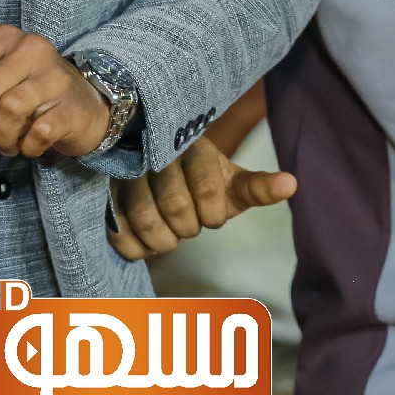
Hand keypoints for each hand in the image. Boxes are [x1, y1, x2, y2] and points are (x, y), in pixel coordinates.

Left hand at [0, 26, 110, 157]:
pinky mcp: (70, 108)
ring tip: (9, 140)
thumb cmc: (22, 86)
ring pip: (9, 113)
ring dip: (2, 138)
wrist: (84, 106)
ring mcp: (56, 78)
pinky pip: (36, 134)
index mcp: (7, 36)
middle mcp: (34, 48)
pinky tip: (31, 143)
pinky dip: (26, 147)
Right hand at [110, 138, 297, 260]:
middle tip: (188, 225)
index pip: (210, 190)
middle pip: (177, 208)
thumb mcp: (228, 181)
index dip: (214, 214)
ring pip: (145, 219)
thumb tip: (292, 184)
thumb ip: (256, 186)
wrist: (152, 166)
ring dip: (163, 241)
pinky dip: (136, 249)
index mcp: (193, 146)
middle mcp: (156, 153)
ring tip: (168, 236)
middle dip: (188, 228)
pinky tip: (145, 243)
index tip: (212, 213)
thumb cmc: (197, 180)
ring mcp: (125, 172)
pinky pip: (118, 231)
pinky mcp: (102, 192)